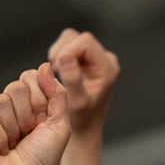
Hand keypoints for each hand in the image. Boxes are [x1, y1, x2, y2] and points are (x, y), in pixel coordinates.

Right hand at [0, 63, 69, 164]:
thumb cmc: (43, 160)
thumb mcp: (60, 125)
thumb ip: (57, 94)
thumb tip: (45, 65)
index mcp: (32, 103)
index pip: (31, 77)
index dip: (40, 99)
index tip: (43, 121)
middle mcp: (12, 107)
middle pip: (16, 86)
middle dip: (28, 114)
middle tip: (28, 135)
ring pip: (0, 101)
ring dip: (13, 128)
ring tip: (14, 144)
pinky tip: (1, 150)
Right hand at [48, 29, 119, 164]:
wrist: (85, 127)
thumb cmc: (81, 119)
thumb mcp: (75, 102)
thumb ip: (72, 79)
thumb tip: (66, 57)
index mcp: (108, 68)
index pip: (85, 42)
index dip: (67, 51)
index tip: (56, 69)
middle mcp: (106, 60)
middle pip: (77, 38)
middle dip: (62, 52)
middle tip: (55, 73)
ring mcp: (98, 58)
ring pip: (71, 38)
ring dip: (59, 53)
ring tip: (57, 74)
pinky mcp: (88, 59)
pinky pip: (68, 45)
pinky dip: (59, 55)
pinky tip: (59, 72)